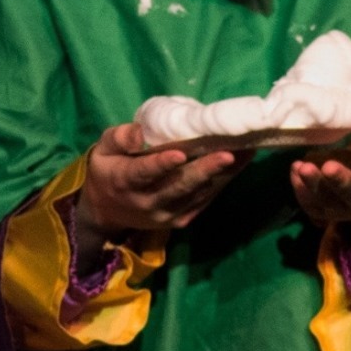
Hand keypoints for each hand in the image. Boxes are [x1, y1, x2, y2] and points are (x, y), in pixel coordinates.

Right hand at [76, 123, 249, 269]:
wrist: (107, 212)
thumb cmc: (109, 169)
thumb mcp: (103, 149)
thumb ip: (120, 137)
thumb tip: (139, 131)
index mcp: (125, 181)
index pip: (143, 173)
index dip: (161, 164)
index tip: (179, 153)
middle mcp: (148, 202)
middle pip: (179, 186)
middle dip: (205, 170)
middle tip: (228, 153)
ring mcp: (167, 214)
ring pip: (198, 193)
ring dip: (223, 173)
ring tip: (246, 152)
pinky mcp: (182, 219)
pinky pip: (205, 199)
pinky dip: (224, 181)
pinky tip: (242, 162)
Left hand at [290, 126, 350, 247]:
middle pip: (349, 192)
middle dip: (338, 180)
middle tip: (328, 167)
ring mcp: (342, 207)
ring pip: (326, 199)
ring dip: (313, 184)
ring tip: (302, 167)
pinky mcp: (325, 210)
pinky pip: (311, 204)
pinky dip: (300, 190)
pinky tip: (295, 170)